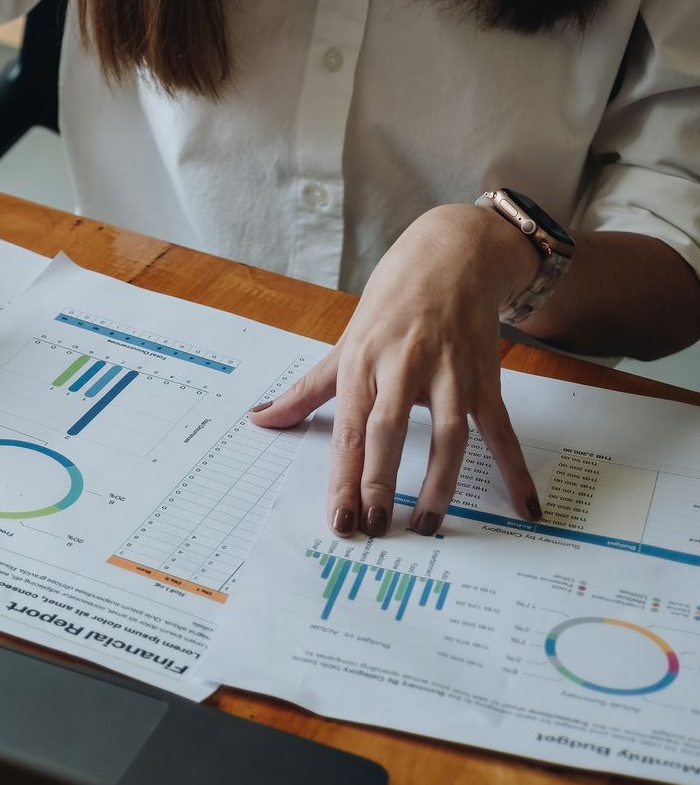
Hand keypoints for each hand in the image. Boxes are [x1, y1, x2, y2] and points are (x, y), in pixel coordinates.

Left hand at [249, 204, 546, 536]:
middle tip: (374, 526)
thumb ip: (304, 391)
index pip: (349, 431)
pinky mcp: (486, 379)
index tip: (340, 521)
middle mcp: (404, 369)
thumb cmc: (390, 305)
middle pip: (389, 432)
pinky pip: (501, 430)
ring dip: (438, 483)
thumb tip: (259, 419)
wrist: (452, 258)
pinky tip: (524, 508)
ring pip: (449, 435)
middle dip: (380, 481)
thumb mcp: (342, 345)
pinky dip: (515, 469)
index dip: (342, 479)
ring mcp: (450, 374)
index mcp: (362, 365)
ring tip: (427, 524)